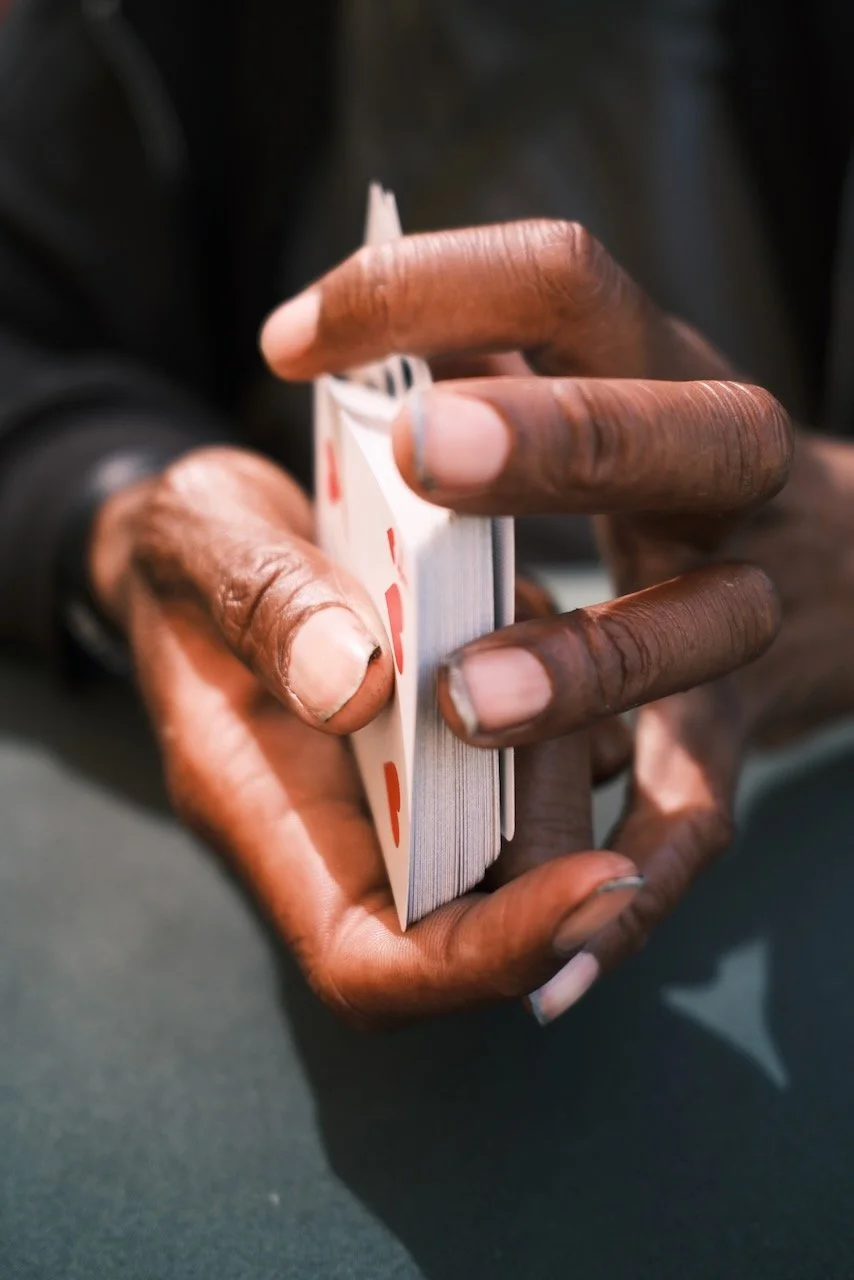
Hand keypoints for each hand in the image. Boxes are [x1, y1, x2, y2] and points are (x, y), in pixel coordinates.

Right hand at [90, 445, 644, 1025]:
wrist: (209, 541)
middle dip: (556, 841)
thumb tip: (356, 687)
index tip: (599, 884)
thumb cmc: (193, 553)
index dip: (488, 956)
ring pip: (525, 847)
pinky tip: (543, 623)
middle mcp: (344, 834)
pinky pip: (539, 770)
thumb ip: (268, 609)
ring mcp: (402, 796)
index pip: (371, 962)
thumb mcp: (204, 543)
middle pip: (477, 921)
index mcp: (265, 818)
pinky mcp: (446, 749)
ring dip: (564, 759)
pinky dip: (567, 711)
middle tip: (575, 716)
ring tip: (547, 642)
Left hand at [261, 219, 793, 1020]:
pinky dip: (634, 892)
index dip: (432, 286)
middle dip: (547, 438)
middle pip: (661, 436)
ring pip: (687, 635)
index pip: (561, 281)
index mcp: (663, 364)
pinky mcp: (739, 732)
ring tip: (464, 703)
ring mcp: (749, 608)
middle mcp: (727, 474)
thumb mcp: (596, 372)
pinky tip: (553, 973)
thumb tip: (355, 335)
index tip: (288, 341)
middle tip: (415, 445)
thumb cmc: (667, 459)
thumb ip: (486, 345)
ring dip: (586, 665)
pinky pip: (696, 816)